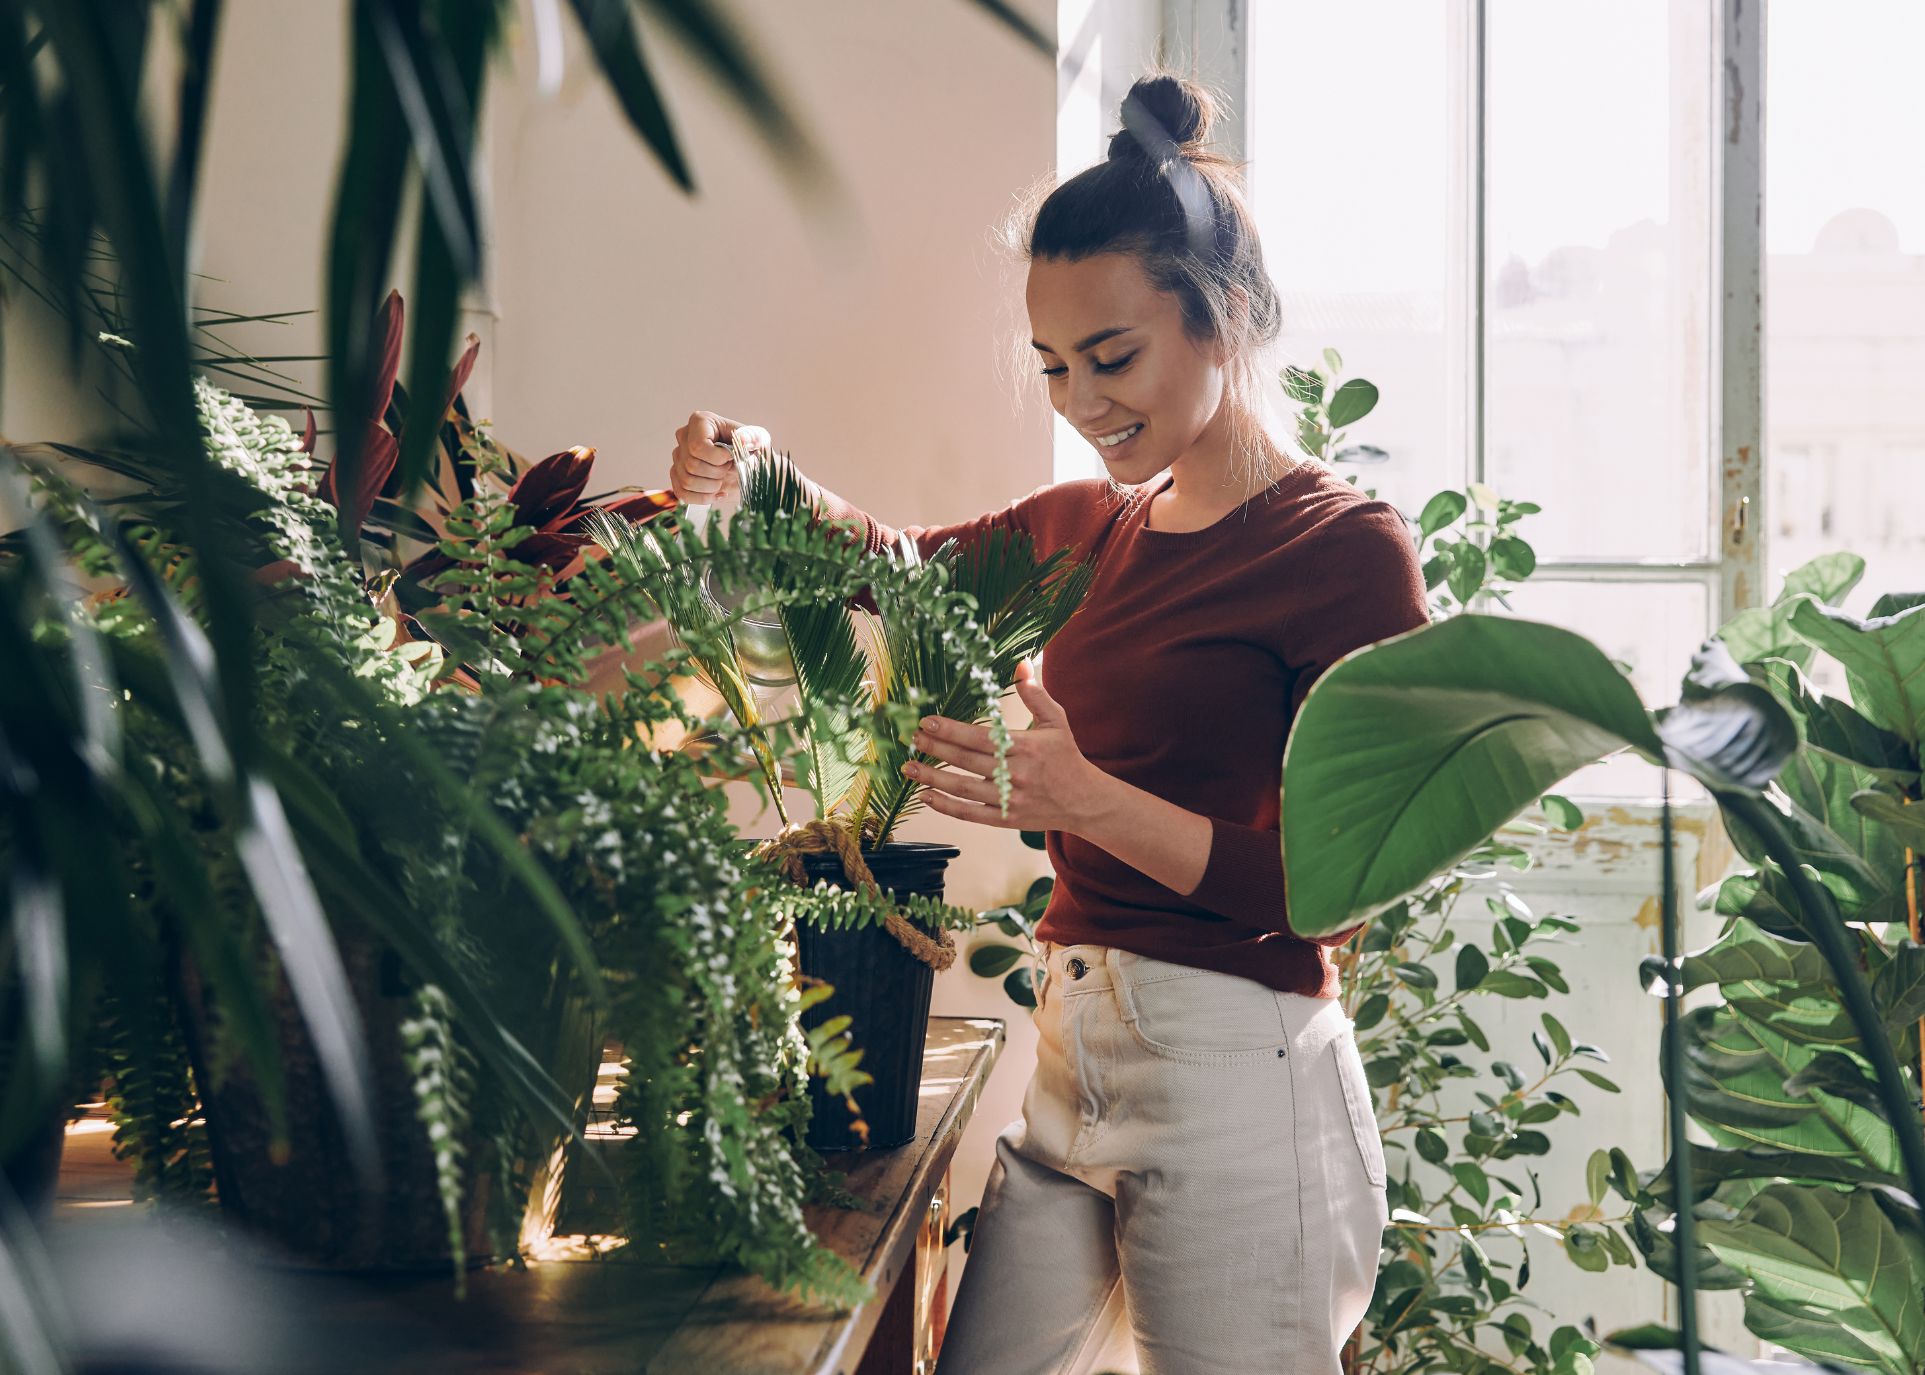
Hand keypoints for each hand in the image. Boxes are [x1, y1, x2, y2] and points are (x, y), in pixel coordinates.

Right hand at [670, 411, 769, 503]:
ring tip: (724, 480)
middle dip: (717, 473)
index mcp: (701, 421)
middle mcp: (684, 436)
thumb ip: (753, 436)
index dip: (717, 458)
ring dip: (711, 486)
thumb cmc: (752, 451)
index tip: (731, 458)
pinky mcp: (677, 476)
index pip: (698, 446)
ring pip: (687, 481)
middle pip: (691, 464)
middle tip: (729, 469)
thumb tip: (742, 438)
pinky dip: (703, 498)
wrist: (749, 469)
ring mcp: (678, 457)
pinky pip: (682, 494)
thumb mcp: (759, 440)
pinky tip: (717, 493)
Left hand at [904, 662, 1111, 833]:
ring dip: (933, 778)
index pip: (982, 737)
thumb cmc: (1067, 757)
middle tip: (911, 738)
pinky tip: (926, 796)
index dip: (952, 731)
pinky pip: (971, 815)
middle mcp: (1017, 774)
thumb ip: (1036, 694)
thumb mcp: (1057, 721)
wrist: (1085, 801)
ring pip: (964, 789)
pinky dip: (946, 807)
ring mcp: (1010, 799)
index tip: (927, 722)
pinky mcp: (1006, 819)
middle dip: (936, 749)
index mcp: (1027, 747)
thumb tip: (1020, 664)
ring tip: (909, 768)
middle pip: (967, 761)